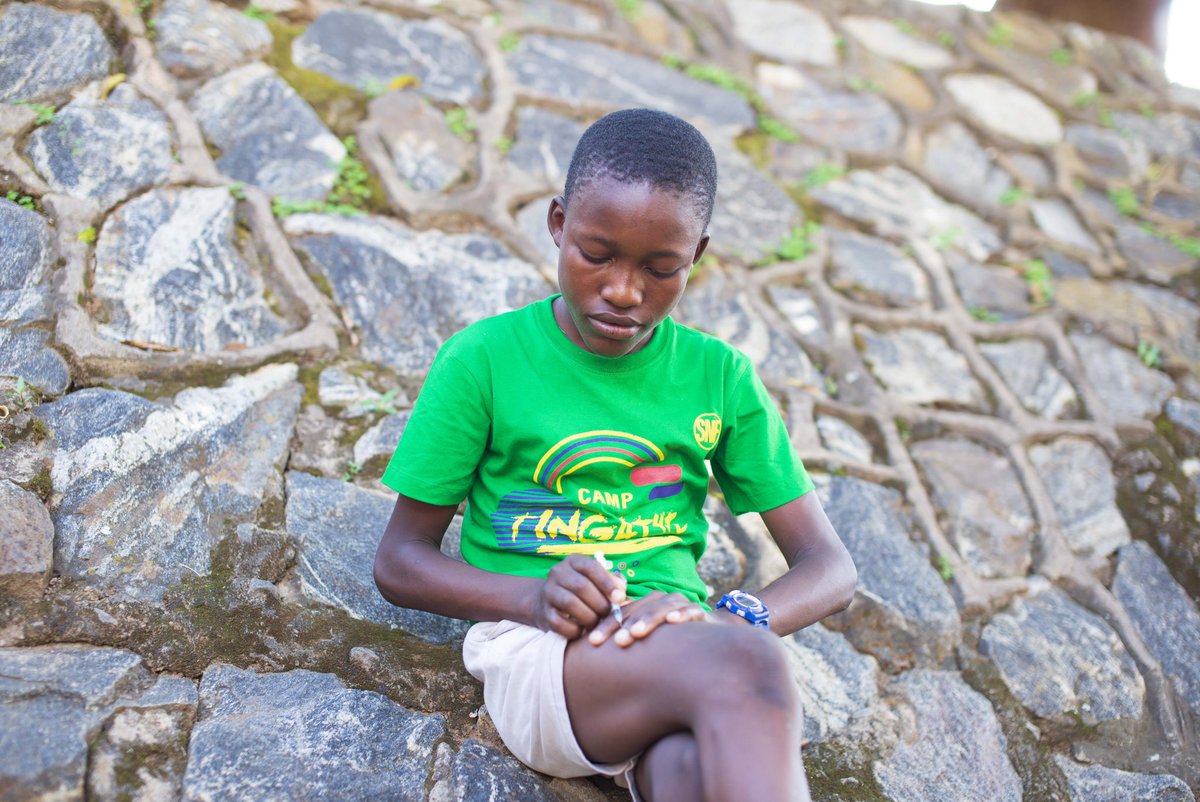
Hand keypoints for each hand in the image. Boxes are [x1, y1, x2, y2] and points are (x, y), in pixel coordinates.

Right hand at [529, 555, 626, 639]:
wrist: (546, 602)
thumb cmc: (581, 591)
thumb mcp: (596, 580)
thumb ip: (613, 583)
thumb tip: (621, 594)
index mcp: (574, 561)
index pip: (591, 567)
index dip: (607, 583)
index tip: (619, 598)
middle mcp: (558, 573)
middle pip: (581, 586)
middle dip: (599, 603)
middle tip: (609, 614)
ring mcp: (548, 592)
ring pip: (570, 603)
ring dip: (588, 617)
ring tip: (597, 623)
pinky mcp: (544, 612)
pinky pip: (559, 622)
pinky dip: (574, 629)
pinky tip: (582, 630)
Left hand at [587, 590, 706, 647]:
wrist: (706, 636)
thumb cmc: (669, 639)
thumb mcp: (646, 637)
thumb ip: (625, 639)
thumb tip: (592, 653)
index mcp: (643, 605)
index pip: (621, 613)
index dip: (606, 626)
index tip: (591, 642)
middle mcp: (660, 601)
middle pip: (637, 610)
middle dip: (623, 625)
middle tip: (614, 642)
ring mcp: (679, 604)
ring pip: (660, 608)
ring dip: (648, 620)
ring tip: (636, 633)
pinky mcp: (698, 611)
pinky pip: (690, 610)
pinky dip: (682, 614)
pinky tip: (673, 621)